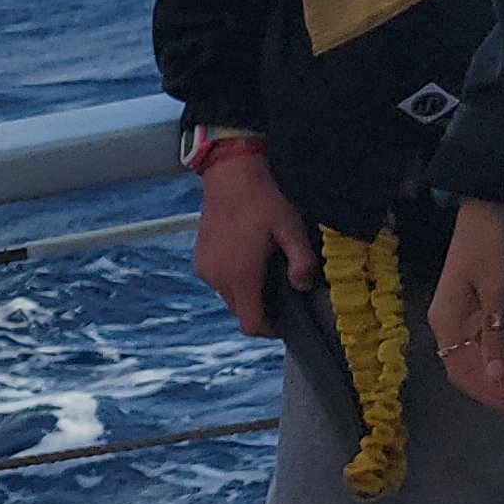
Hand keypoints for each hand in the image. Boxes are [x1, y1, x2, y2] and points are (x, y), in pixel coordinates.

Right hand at [190, 144, 316, 338]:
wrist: (230, 173)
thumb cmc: (262, 198)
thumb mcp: (291, 228)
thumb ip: (301, 262)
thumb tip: (303, 286)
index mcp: (241, 275)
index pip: (250, 324)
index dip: (269, 330)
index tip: (285, 323)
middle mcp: (218, 278)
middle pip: (240, 312)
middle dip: (260, 308)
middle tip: (281, 290)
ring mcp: (205, 268)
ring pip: (228, 296)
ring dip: (246, 292)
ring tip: (265, 269)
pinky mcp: (200, 259)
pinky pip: (218, 280)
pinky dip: (233, 278)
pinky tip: (247, 257)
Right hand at [427, 198, 503, 418]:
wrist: (492, 194)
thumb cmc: (493, 239)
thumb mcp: (501, 288)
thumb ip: (500, 335)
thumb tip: (500, 381)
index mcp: (447, 321)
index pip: (463, 375)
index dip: (493, 396)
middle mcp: (453, 322)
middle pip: (472, 368)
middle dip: (503, 388)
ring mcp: (468, 310)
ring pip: (485, 354)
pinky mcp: (485, 298)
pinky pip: (495, 336)